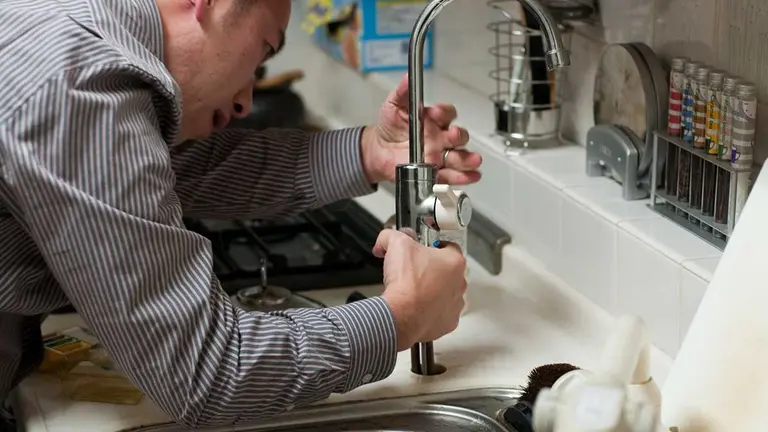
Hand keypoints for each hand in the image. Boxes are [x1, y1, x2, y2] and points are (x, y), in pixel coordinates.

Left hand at [361, 74, 482, 184]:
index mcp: (433, 120)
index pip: (447, 113)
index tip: (434, 113)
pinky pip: (452, 175)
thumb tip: (408, 77)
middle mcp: (441, 137)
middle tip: (452, 136)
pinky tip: (470, 176)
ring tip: (472, 160)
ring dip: (467, 159)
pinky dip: (463, 177)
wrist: (378, 151)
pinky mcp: (436, 172)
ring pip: (460, 156)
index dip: (443, 112)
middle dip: (458, 136)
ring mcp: (440, 155)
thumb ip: (403, 92)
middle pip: (459, 136)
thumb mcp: (394, 105)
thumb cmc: (390, 127)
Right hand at [373, 229, 466, 350]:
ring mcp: (455, 305)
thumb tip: (386, 239)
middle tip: (412, 270)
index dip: (432, 246)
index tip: (421, 249)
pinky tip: (415, 307)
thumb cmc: (406, 283)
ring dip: (432, 291)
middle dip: (430, 269)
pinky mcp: (448, 323)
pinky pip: (440, 314)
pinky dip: (429, 311)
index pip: (448, 246)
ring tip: (412, 291)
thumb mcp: (396, 244)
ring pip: (445, 293)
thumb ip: (391, 236)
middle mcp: (459, 284)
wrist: (402, 316)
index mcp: (454, 262)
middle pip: (447, 271)